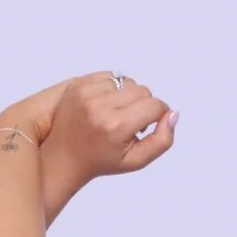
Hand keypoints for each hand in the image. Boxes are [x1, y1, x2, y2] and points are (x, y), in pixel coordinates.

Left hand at [40, 71, 176, 222]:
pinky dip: (112, 89)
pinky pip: (110, 76)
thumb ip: (162, 140)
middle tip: (128, 124)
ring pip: (127, 81)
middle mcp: (99, 107)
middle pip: (143, 90)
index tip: (147, 126)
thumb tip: (173, 113)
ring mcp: (86, 93)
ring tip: (114, 115)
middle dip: (141, 106)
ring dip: (126, 96)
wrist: (64, 157)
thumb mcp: (136, 160)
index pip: (155, 106)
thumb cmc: (101, 160)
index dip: (157, 116)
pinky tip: (103, 107)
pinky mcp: (78, 84)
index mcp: (115, 127)